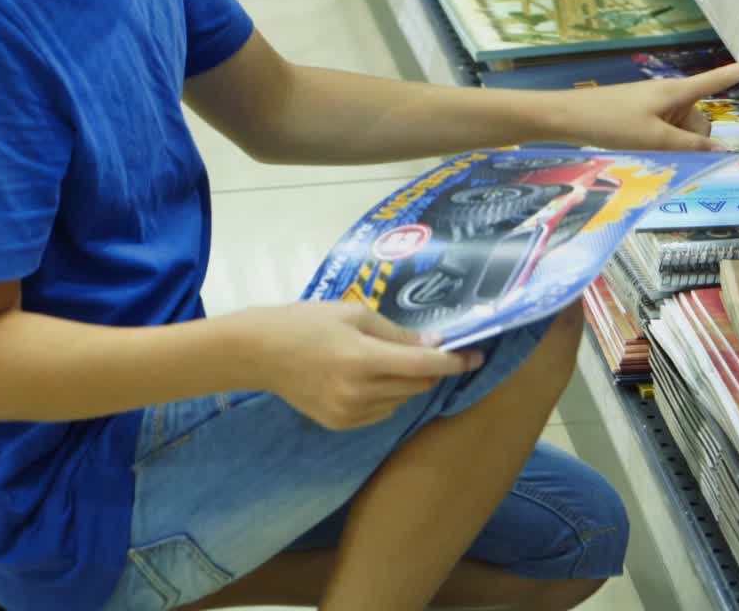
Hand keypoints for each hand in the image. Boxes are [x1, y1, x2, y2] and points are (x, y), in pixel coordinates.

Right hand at [250, 301, 483, 429]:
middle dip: (432, 368)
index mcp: (363, 359)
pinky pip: (382, 412)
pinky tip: (375, 378)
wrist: (261, 353)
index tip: (477, 356)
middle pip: (417, 384)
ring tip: (394, 359)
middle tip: (435, 349)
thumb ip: (396, 333)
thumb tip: (434, 344)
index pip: (423, 364)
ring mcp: (349, 413)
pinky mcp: (340, 425)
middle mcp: (359, 392)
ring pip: (402, 400)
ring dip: (410, 381)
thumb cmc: (308, 321)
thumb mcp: (354, 314)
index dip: (454, 361)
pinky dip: (390, 395)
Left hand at [548, 52, 738, 151]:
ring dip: (674, 145)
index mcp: (676, 92)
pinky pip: (668, 131)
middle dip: (692, 140)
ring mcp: (657, 105)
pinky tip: (642, 149)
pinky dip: (663, 143)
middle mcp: (670, 95)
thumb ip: (690, 147)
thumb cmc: (612, 122)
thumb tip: (725, 150)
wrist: (569, 117)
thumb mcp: (654, 139)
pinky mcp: (645, 114)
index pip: (717, 79)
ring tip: (645, 147)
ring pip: (684, 131)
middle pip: (701, 121)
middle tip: (662, 147)